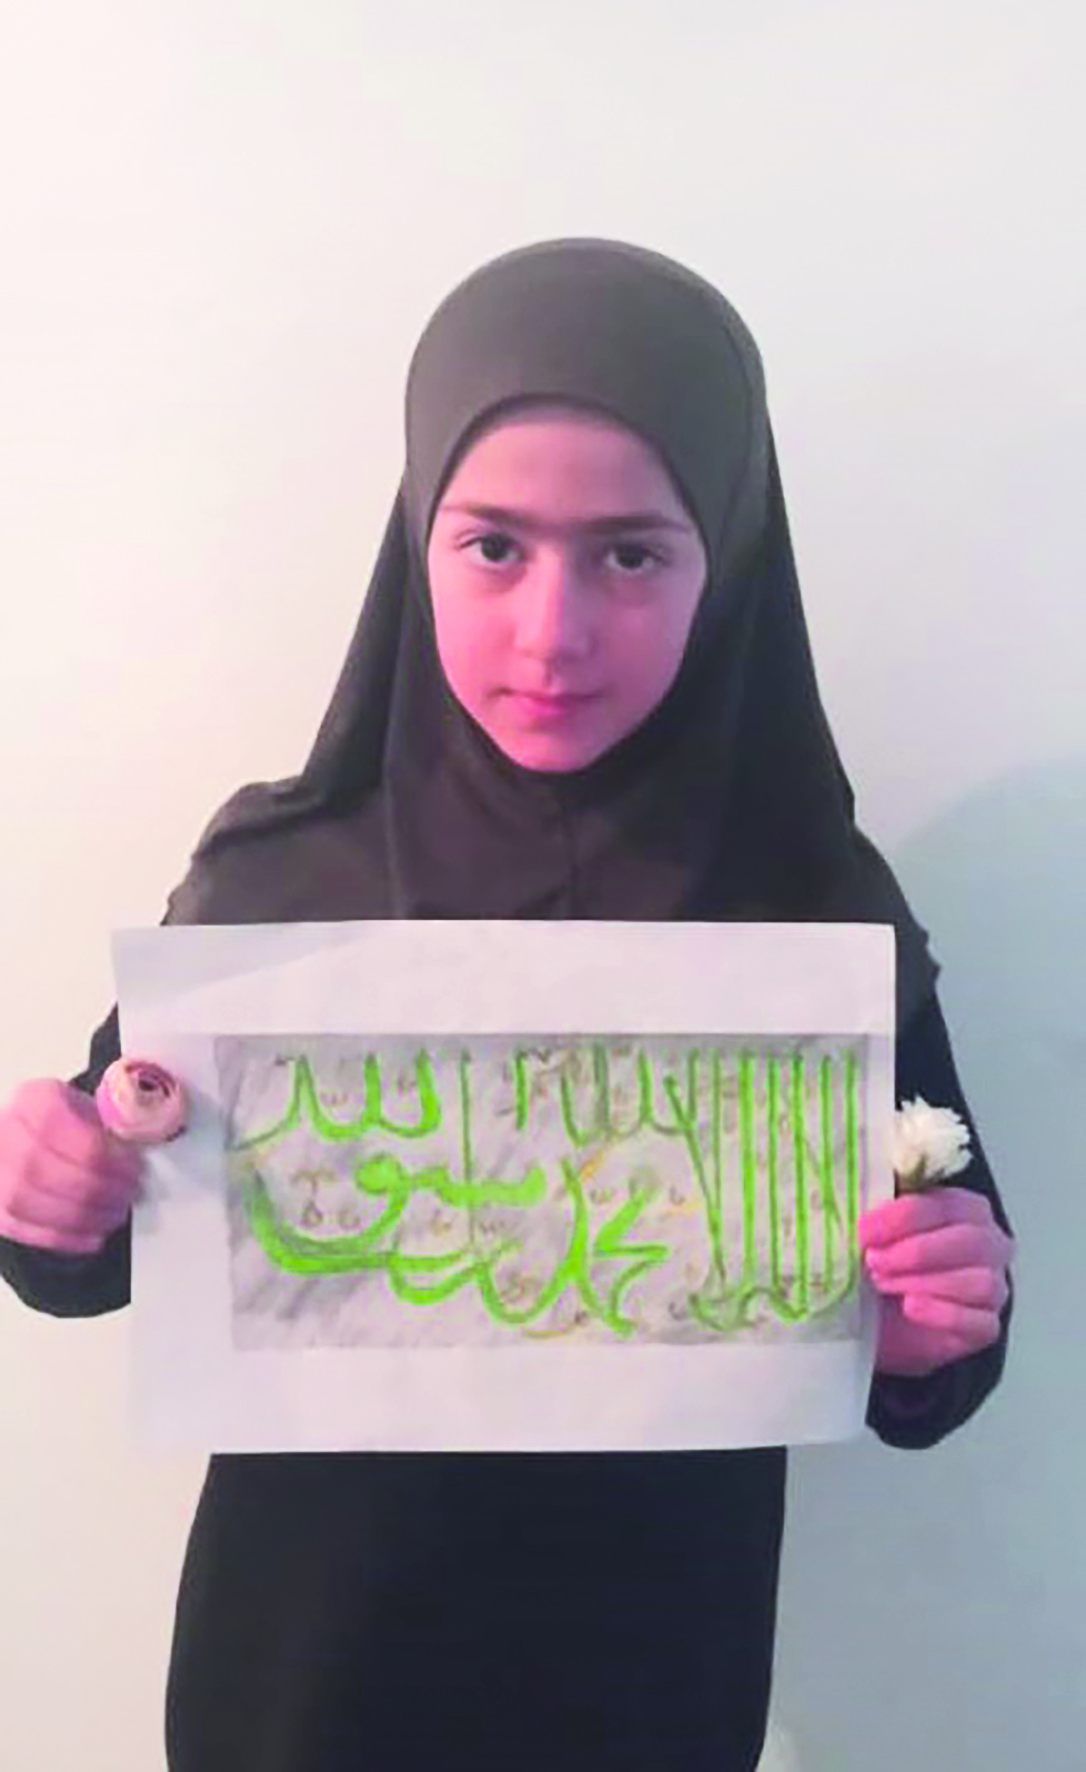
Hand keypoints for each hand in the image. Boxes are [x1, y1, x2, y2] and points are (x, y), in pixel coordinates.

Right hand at [0, 1079, 141, 1254]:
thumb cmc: (55, 1121)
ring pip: (42, 1206)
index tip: (136, 1169)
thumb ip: (110, 1121)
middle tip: (129, 1194)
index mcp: (36, 1102)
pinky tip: (93, 1234)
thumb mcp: (83, 1104)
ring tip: (115, 1214)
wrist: (12, 1134)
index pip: (79, 1139)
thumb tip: (145, 1142)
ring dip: (88, 1217)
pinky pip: (29, 1231)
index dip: (115, 1161)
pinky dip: (67, 1238)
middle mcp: (7, 1136)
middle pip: (59, 1175)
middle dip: (103, 1191)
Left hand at [859, 1188, 1014, 1377]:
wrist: (885, 1320)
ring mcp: (995, 1287)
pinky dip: (942, 1313)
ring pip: (979, 1282)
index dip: (902, 1217)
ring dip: (924, 1282)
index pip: (944, 1205)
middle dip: (916, 1251)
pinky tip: (910, 1307)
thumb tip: (858, 1209)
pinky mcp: (987, 1326)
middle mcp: (990, 1244)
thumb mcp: (879, 1234)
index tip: (865, 1230)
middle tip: (873, 1260)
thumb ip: (880, 1216)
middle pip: (969, 1241)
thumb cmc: (886, 1265)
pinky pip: (979, 1321)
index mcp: (966, 1208)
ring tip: (884, 1285)